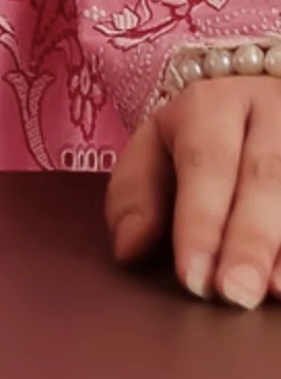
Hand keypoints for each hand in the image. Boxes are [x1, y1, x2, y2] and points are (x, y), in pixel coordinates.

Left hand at [106, 74, 280, 306]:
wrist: (256, 102)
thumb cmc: (199, 140)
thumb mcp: (156, 149)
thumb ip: (135, 195)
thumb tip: (129, 248)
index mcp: (213, 104)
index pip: (207, 161)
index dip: (200, 221)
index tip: (192, 277)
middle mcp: (270, 111)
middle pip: (266, 175)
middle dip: (250, 239)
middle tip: (234, 293)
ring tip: (275, 292)